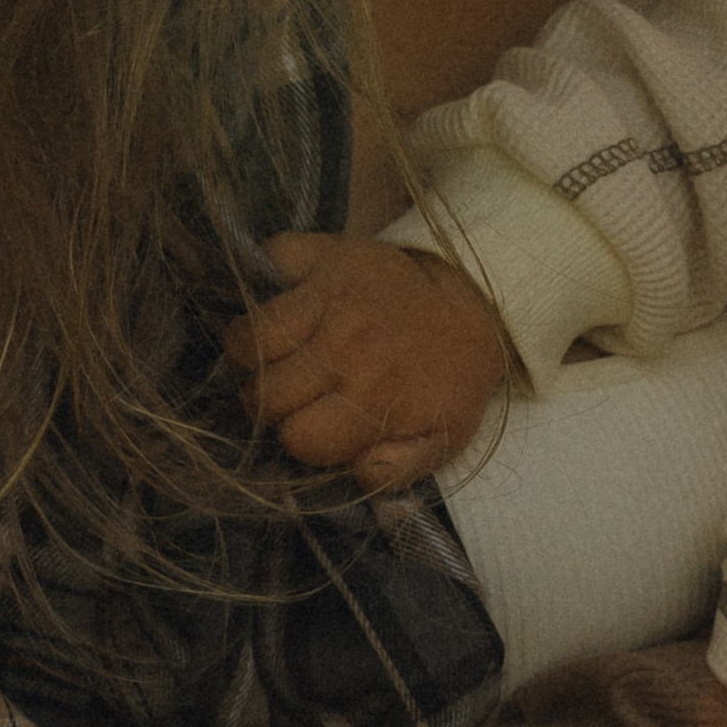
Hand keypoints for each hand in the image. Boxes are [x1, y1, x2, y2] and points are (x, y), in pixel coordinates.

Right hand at [225, 230, 505, 484]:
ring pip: (248, 338)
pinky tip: (285, 302)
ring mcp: (331, 297)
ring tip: (279, 354)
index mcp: (373, 395)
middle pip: (265, 392)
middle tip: (291, 392)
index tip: (313, 423)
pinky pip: (270, 263)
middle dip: (272, 402)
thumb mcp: (444, 439)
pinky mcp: (328, 253)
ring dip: (254, 352)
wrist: (478, 306)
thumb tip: (356, 472)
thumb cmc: (450, 378)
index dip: (300, 436)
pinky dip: (265, 280)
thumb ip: (398, 470)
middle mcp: (346, 345)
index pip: (297, 436)